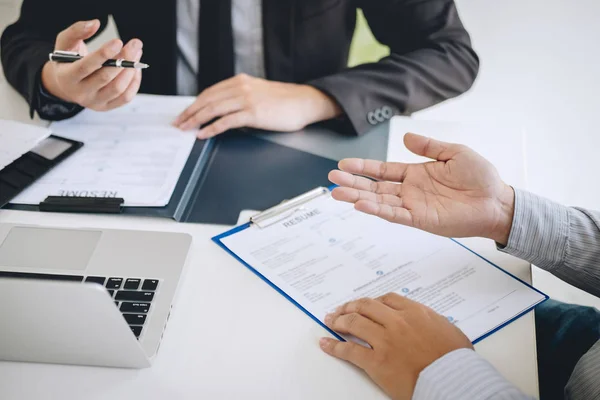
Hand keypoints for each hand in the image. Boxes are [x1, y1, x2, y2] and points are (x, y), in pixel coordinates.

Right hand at [41, 20, 143, 110]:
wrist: (66, 84)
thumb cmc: (67, 60)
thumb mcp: (65, 42)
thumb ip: (77, 30)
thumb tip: (95, 23)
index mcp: (66, 77)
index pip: (85, 66)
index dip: (103, 54)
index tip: (118, 42)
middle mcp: (80, 93)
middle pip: (105, 78)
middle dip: (123, 59)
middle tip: (134, 44)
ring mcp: (94, 102)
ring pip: (118, 88)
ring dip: (131, 69)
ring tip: (136, 53)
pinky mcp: (106, 107)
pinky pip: (125, 98)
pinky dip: (134, 82)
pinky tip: (135, 68)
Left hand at [173, 73, 341, 137]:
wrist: (305, 102)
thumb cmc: (285, 102)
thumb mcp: (259, 93)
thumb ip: (241, 97)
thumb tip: (223, 111)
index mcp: (241, 81)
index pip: (210, 92)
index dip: (194, 104)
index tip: (184, 114)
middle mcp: (241, 87)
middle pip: (207, 100)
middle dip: (190, 113)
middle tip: (178, 123)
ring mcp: (247, 99)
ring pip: (213, 109)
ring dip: (196, 120)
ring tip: (186, 129)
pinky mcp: (253, 113)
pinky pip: (226, 121)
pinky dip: (212, 128)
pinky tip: (203, 134)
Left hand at [320, 294, 472, 399]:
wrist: (454, 381)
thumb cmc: (457, 361)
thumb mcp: (450, 331)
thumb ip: (432, 322)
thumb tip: (428, 323)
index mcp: (415, 312)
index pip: (387, 299)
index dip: (372, 301)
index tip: (366, 304)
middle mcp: (396, 322)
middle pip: (365, 306)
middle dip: (350, 306)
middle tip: (341, 309)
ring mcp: (384, 341)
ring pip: (353, 323)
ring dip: (338, 320)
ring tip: (330, 320)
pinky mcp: (376, 362)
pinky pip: (349, 351)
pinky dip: (334, 346)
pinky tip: (326, 344)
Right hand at [328, 133, 515, 244]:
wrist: (497, 201)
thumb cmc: (480, 178)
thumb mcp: (454, 152)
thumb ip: (429, 147)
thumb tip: (405, 139)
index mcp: (415, 174)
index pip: (382, 170)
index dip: (363, 167)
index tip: (343, 164)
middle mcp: (410, 190)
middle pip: (374, 186)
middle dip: (352, 182)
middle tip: (331, 179)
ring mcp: (413, 206)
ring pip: (379, 201)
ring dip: (357, 197)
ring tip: (337, 193)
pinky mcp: (420, 219)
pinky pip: (394, 214)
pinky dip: (377, 210)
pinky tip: (360, 205)